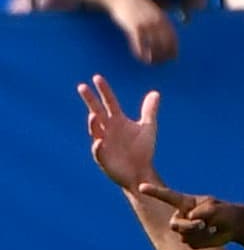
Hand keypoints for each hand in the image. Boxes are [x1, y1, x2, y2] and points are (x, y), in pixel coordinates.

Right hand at [78, 75, 158, 190]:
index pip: (109, 102)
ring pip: (95, 131)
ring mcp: (104, 142)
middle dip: (90, 100)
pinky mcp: (103, 158)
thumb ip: (149, 110)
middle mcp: (108, 129)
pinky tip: (98, 142)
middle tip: (82, 87)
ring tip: (92, 115)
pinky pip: (99, 152)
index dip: (104, 91)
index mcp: (117, 120)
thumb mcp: (148, 128)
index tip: (97, 78)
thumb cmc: (142, 149)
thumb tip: (155, 93)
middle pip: (97, 111)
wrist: (141, 171)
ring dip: (93, 124)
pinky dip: (98, 147)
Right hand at [105, 0, 178, 63]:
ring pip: (154, 48)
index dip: (172, 52)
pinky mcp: (134, 26)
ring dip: (152, 58)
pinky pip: (140, 44)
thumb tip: (167, 39)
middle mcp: (157, 22)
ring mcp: (146, 24)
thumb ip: (161, 23)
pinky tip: (139, 57)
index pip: (173, 41)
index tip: (170, 59)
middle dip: (162, 57)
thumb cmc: (136, 5)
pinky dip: (140, 53)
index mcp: (163, 19)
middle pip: (165, 46)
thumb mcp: (153, 11)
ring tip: (149, 62)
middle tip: (157, 62)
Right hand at [139, 183, 236, 248]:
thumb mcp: (215, 209)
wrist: (233, 226)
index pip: (167, 196)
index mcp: (185, 203)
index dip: (154, 192)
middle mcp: (181, 215)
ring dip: (199, 234)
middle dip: (189, 226)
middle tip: (203, 224)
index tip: (141, 186)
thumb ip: (202, 212)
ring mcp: (185, 229)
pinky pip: (192, 244)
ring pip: (184, 236)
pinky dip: (204, 241)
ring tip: (212, 227)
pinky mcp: (190, 241)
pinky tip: (211, 234)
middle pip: (175, 225)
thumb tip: (190, 219)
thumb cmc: (224, 212)